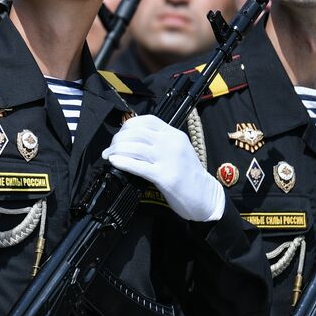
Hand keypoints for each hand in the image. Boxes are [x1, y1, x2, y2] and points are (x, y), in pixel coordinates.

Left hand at [103, 115, 224, 222]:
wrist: (205, 196)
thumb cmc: (190, 175)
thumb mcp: (179, 150)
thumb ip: (161, 142)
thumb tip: (134, 140)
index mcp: (174, 134)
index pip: (147, 120)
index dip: (128, 125)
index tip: (120, 133)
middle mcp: (171, 143)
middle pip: (137, 133)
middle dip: (118, 139)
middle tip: (111, 148)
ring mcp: (168, 159)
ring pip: (135, 147)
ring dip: (117, 150)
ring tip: (109, 156)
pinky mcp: (165, 176)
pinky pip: (139, 166)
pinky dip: (123, 162)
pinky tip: (115, 162)